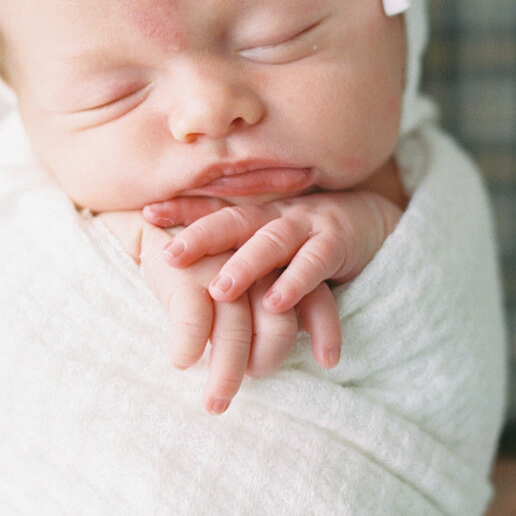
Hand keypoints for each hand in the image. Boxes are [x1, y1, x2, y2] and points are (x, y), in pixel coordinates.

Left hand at [144, 188, 400, 380]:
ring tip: (219, 291)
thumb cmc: (304, 239)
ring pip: (271, 242)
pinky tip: (277, 306)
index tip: (146, 215)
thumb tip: (176, 272)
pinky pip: (315, 264)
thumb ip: (233, 253)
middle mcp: (275, 215)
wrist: (369, 220)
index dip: (181, 210)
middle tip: (170, 258)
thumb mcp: (266, 242)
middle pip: (234, 221)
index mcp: (254, 214)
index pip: (213, 209)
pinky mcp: (335, 244)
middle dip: (201, 236)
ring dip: (245, 266)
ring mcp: (306, 226)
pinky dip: (296, 284)